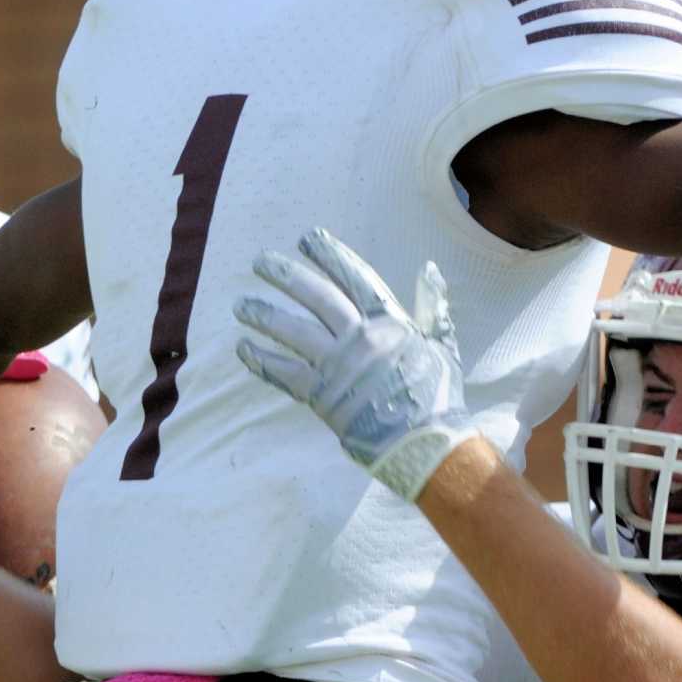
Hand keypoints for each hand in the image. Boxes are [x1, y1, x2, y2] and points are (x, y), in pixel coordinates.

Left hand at [233, 228, 478, 501]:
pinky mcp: (320, 396)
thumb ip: (432, 306)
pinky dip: (262, 361)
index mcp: (389, 323)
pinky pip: (284, 374)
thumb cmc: (437, 394)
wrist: (425, 442)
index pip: (354, 278)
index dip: (330, 256)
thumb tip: (429, 269)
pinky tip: (242, 349)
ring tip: (241, 305)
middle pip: (316, 298)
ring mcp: (336, 367)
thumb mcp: (440, 344)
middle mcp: (358, 339)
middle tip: (260, 262)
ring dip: (264, 316)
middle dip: (287, 276)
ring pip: (292, 332)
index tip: (307, 240)